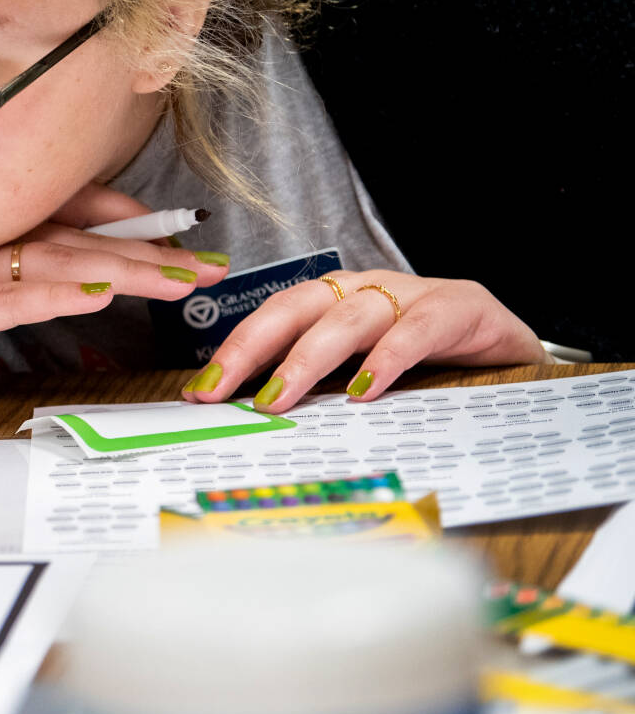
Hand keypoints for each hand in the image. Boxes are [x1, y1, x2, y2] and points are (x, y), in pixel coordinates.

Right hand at [0, 209, 227, 399]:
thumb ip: (7, 287)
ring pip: (62, 261)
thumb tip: (62, 291)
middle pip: (82, 237)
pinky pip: (15, 297)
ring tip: (178, 278)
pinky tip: (99, 294)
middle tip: (209, 265)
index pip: (68, 214)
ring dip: (126, 268)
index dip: (127, 220)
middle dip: (152, 249)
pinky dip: (60, 293)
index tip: (177, 232)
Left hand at [181, 270, 546, 410]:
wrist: (514, 355)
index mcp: (335, 302)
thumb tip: (251, 422)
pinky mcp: (462, 306)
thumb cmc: (431, 367)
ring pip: (349, 316)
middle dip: (252, 347)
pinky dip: (388, 356)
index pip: (272, 318)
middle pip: (296, 307)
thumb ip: (318, 389)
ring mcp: (413, 294)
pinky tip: (366, 388)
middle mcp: (366, 290)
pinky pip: (418, 327)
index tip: (198, 390)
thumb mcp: (363, 377)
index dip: (235, 350)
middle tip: (220, 390)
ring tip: (280, 395)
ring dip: (309, 356)